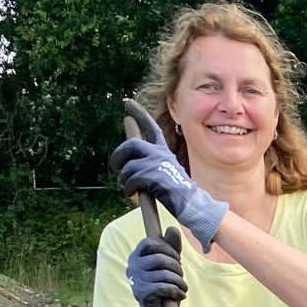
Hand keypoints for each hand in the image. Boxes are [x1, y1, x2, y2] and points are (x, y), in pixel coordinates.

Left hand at [110, 102, 228, 249]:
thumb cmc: (175, 191)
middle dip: (118, 156)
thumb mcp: (162, 171)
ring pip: (129, 166)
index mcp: (163, 150)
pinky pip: (132, 179)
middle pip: (131, 145)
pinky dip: (128, 188)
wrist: (191, 204)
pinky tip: (132, 193)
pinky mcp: (155, 177)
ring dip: (124, 178)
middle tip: (115, 166)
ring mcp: (158, 165)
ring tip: (128, 187)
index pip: (150, 126)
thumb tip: (125, 162)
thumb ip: (147, 162)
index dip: (139, 113)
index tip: (127, 102)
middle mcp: (161, 153)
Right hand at [126, 226, 186, 306]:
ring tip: (182, 287)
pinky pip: (165, 287)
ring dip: (180, 281)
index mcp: (137, 255)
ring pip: (165, 274)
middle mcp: (133, 266)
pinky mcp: (141, 294)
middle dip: (177, 267)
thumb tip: (172, 228)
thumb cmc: (164, 282)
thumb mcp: (170, 262)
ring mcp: (136, 280)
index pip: (150, 243)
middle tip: (181, 275)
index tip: (175, 258)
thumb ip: (172, 245)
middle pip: (161, 259)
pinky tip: (180, 295)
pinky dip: (177, 291)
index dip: (167, 249)